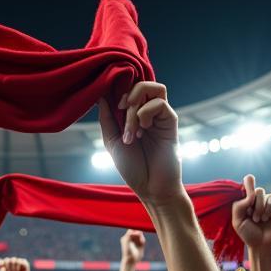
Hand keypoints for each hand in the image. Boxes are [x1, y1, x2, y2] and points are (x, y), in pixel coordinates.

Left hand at [98, 82, 181, 206]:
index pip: (129, 88)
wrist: (150, 188)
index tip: (111, 103)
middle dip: (127, 94)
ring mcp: (160, 116)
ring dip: (137, 102)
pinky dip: (146, 113)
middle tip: (121, 110)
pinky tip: (142, 131)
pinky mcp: (171, 122)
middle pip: (141, 82)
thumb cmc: (132, 168)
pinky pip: (160, 103)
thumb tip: (100, 95)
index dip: (119, 87)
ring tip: (131, 125)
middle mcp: (148, 112)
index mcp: (133, 115)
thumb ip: (106, 118)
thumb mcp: (111, 142)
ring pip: (153, 88)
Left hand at [120, 230, 145, 265]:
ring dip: (141, 237)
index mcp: (126, 237)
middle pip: (136, 232)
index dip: (134, 230)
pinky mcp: (140, 245)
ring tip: (141, 241)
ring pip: (140, 236)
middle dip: (139, 234)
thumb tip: (132, 230)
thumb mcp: (127, 241)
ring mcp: (135, 242)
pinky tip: (142, 243)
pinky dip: (143, 240)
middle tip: (139, 235)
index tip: (136, 233)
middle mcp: (131, 239)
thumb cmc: (127, 251)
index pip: (131, 230)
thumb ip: (129, 234)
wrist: (130, 260)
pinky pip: (143, 239)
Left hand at [232, 175, 270, 252]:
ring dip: (265, 209)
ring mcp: (269, 205)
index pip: (248, 186)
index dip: (249, 181)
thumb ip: (239, 206)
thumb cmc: (248, 234)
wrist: (261, 245)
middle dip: (257, 205)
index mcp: (247, 202)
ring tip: (262, 220)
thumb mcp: (237, 222)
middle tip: (255, 219)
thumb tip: (250, 195)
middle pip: (259, 191)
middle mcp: (258, 201)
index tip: (249, 178)